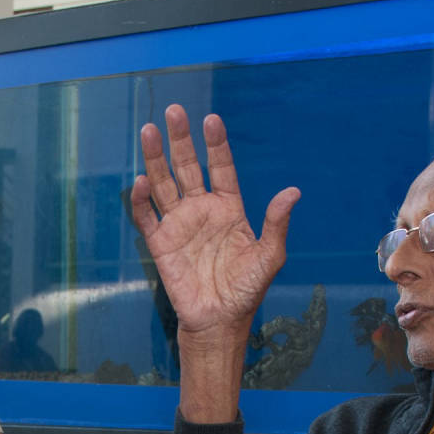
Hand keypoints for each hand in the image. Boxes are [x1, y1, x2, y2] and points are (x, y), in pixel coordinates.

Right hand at [130, 106, 299, 342]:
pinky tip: (141, 181)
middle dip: (181, 140)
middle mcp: (202, 210)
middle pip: (187, 167)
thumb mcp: (269, 256)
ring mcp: (179, 224)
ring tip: (149, 131)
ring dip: (155, 158)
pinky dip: (141, 200)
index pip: (221, 168)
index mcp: (229, 208)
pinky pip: (146, 217)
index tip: (211, 120)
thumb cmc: (246, 290)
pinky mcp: (160, 243)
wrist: (220, 321)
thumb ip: (276, 223)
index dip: (216, 144)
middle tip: (174, 111)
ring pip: (163, 183)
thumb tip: (293, 191)